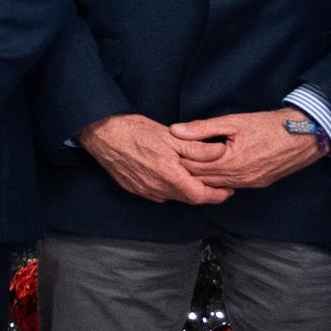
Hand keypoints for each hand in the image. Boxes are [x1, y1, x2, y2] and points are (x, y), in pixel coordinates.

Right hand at [78, 113, 215, 206]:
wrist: (102, 133)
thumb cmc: (135, 131)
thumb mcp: (171, 136)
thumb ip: (198, 148)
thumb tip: (220, 152)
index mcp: (169, 176)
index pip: (200, 196)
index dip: (217, 195)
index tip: (228, 190)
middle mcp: (157, 189)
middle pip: (188, 198)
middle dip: (204, 193)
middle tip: (217, 184)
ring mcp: (144, 190)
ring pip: (173, 197)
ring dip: (186, 191)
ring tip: (196, 179)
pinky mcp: (133, 188)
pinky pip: (158, 194)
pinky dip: (170, 189)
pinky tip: (171, 177)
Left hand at [173, 111, 325, 195]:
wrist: (303, 136)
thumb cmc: (268, 126)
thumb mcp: (234, 122)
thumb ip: (203, 128)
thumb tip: (176, 130)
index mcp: (229, 162)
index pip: (194, 167)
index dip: (179, 160)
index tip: (169, 152)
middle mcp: (238, 178)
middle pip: (202, 180)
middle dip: (187, 171)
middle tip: (172, 161)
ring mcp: (248, 183)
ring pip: (216, 185)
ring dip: (202, 177)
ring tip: (188, 166)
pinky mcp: (257, 184)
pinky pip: (231, 185)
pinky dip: (219, 180)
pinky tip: (212, 171)